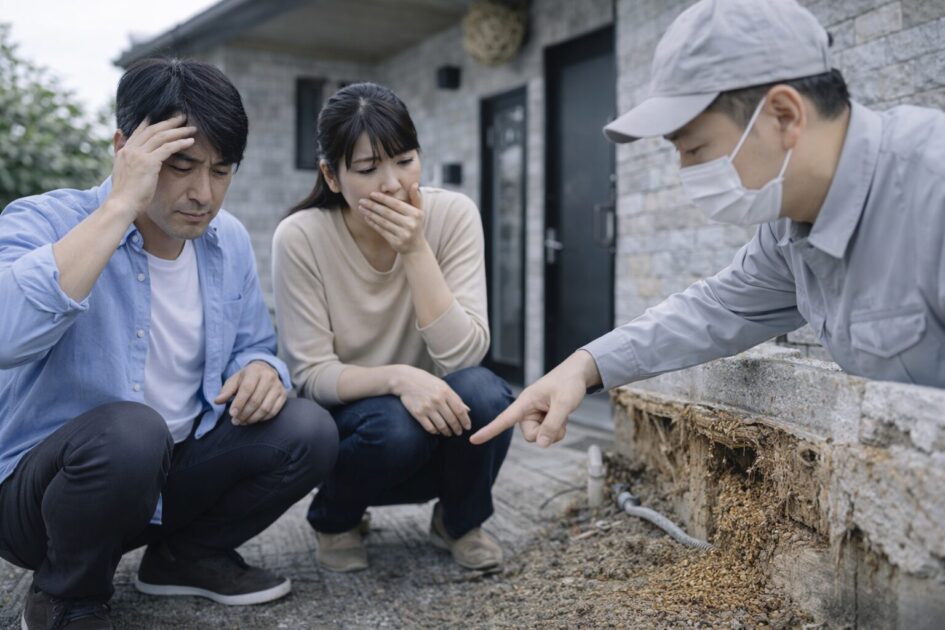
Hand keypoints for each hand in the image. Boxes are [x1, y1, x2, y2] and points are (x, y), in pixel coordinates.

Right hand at [106, 115, 195, 220]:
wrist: (121, 204)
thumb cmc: (124, 193)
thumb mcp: (120, 169)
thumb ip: (121, 152)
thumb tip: (119, 135)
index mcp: (124, 151)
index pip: (140, 131)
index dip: (152, 122)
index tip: (163, 116)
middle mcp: (131, 149)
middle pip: (153, 130)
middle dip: (169, 122)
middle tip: (182, 117)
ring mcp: (139, 155)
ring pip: (162, 136)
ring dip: (178, 131)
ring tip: (192, 128)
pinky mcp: (149, 163)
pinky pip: (168, 148)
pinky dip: (180, 143)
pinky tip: (190, 141)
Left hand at [214, 361, 286, 424]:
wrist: (266, 371)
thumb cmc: (246, 378)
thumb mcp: (235, 380)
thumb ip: (226, 391)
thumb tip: (217, 401)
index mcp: (255, 371)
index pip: (247, 389)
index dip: (239, 403)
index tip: (232, 414)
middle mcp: (269, 377)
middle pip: (256, 400)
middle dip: (244, 413)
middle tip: (235, 421)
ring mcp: (278, 386)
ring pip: (265, 408)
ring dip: (252, 418)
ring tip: (243, 422)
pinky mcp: (283, 395)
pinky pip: (273, 411)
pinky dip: (262, 418)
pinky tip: (253, 419)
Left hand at [358, 183, 425, 253]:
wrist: (416, 248)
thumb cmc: (415, 225)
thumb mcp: (419, 211)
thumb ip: (416, 197)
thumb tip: (415, 184)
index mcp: (416, 214)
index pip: (396, 204)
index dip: (383, 198)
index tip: (371, 194)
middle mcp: (410, 224)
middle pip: (387, 213)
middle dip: (373, 206)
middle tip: (361, 200)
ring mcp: (403, 234)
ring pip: (382, 222)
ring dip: (370, 214)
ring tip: (361, 208)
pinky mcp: (396, 243)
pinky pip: (381, 231)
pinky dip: (373, 223)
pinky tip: (366, 218)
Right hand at [392, 365, 470, 435]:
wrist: (406, 380)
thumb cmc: (427, 382)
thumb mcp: (443, 386)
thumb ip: (455, 398)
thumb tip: (468, 410)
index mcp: (446, 392)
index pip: (460, 410)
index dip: (465, 421)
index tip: (467, 427)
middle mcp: (437, 400)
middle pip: (452, 420)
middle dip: (457, 428)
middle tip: (459, 432)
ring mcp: (427, 407)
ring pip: (441, 426)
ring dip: (447, 432)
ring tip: (449, 433)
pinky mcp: (418, 413)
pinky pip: (429, 428)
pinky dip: (435, 431)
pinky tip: (437, 431)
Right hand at [470, 351, 600, 447]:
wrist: (578, 374)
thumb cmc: (569, 383)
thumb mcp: (564, 403)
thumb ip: (552, 425)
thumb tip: (541, 444)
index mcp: (525, 401)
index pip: (504, 419)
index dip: (489, 430)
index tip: (473, 440)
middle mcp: (527, 410)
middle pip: (531, 435)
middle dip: (546, 432)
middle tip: (560, 417)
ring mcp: (535, 415)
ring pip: (540, 437)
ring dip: (554, 431)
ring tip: (562, 413)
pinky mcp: (542, 418)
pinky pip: (547, 434)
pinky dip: (558, 429)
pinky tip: (563, 416)